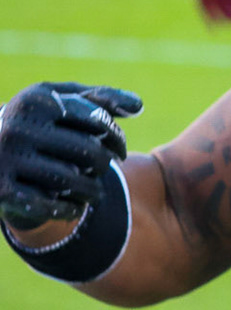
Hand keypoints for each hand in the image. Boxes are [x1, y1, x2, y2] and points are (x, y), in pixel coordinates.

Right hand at [0, 83, 142, 231]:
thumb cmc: (34, 123)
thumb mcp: (58, 102)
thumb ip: (99, 99)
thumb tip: (138, 106)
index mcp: (36, 101)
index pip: (97, 121)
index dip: (116, 138)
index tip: (119, 149)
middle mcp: (18, 127)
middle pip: (88, 152)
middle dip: (103, 164)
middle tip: (103, 170)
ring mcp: (6, 159)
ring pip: (73, 180)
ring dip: (92, 191)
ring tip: (95, 192)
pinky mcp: (1, 190)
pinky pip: (49, 206)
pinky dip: (70, 209)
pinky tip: (75, 207)